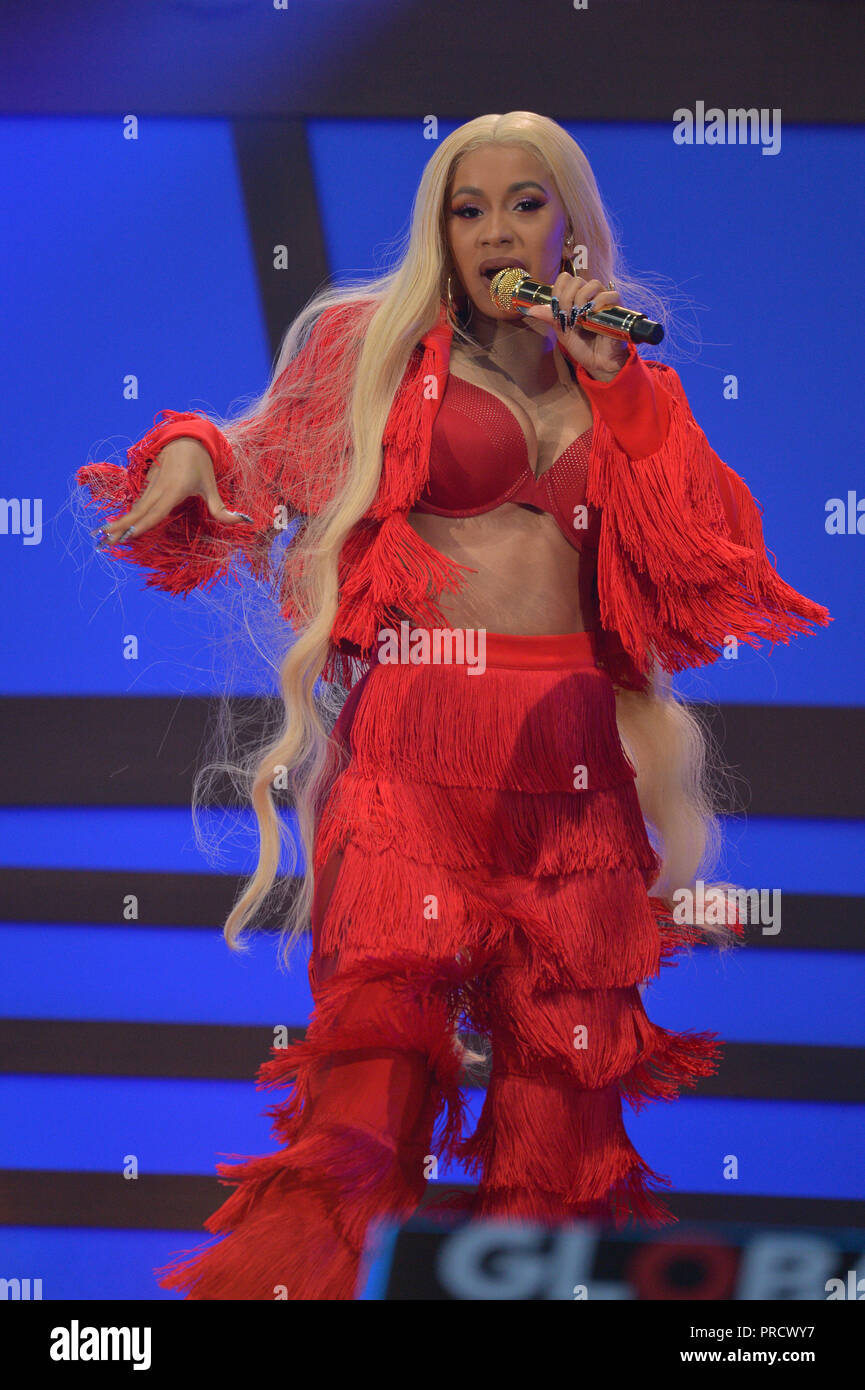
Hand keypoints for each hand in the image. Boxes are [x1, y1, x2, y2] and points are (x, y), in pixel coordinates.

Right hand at [91, 437, 251, 547]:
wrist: (186, 438)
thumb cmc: (201, 464)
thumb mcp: (212, 487)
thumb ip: (223, 510)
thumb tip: (244, 522)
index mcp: (174, 490)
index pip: (155, 512)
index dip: (141, 525)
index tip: (127, 536)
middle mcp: (159, 488)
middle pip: (138, 511)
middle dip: (121, 527)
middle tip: (104, 541)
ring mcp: (151, 483)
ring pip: (136, 506)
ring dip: (120, 521)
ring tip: (105, 535)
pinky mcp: (147, 480)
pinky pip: (138, 500)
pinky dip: (128, 513)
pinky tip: (119, 525)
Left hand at [523, 272, 629, 381]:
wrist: (598, 363)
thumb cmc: (582, 347)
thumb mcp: (562, 332)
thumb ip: (551, 318)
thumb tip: (531, 310)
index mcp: (575, 298)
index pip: (565, 279)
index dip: (558, 291)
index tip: (557, 310)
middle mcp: (590, 295)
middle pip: (576, 280)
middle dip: (567, 298)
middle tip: (567, 317)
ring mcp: (604, 300)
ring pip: (593, 284)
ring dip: (581, 299)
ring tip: (580, 316)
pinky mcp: (617, 308)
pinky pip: (611, 295)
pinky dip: (600, 301)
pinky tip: (592, 313)